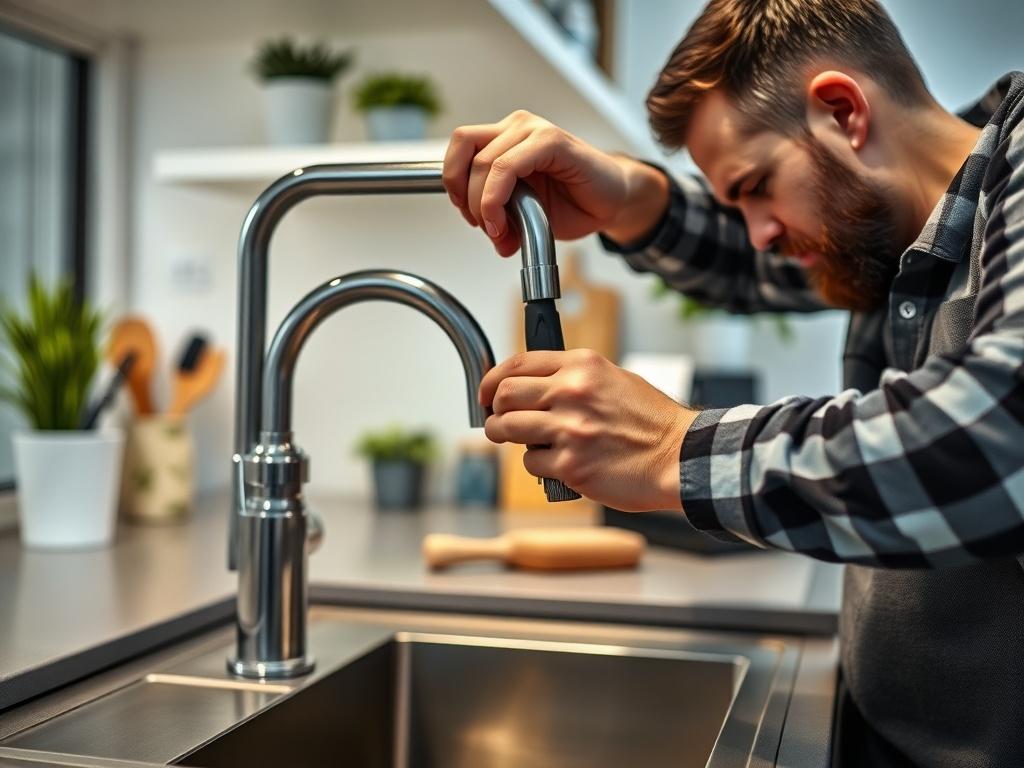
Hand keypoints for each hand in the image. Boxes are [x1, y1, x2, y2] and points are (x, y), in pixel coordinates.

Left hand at [443, 110, 668, 255]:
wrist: (611, 202)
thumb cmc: (572, 202)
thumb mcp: (523, 216)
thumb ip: (499, 219)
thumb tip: (491, 236)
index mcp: (503, 139)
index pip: (459, 148)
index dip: (454, 184)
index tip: (471, 216)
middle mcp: (516, 128)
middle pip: (464, 152)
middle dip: (465, 197)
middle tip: (484, 225)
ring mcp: (534, 130)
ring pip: (483, 162)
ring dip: (482, 204)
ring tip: (498, 229)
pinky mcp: (552, 141)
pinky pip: (507, 166)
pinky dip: (496, 198)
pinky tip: (505, 220)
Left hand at [479, 348, 697, 511]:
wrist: (681, 457)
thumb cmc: (651, 422)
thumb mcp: (614, 378)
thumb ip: (572, 377)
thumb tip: (532, 385)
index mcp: (582, 366)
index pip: (517, 363)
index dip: (492, 379)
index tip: (486, 392)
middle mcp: (572, 393)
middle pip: (504, 395)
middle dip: (494, 410)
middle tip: (499, 420)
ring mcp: (569, 430)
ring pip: (507, 429)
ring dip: (505, 436)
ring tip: (522, 441)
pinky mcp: (570, 465)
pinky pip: (530, 462)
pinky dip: (538, 464)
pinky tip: (558, 462)